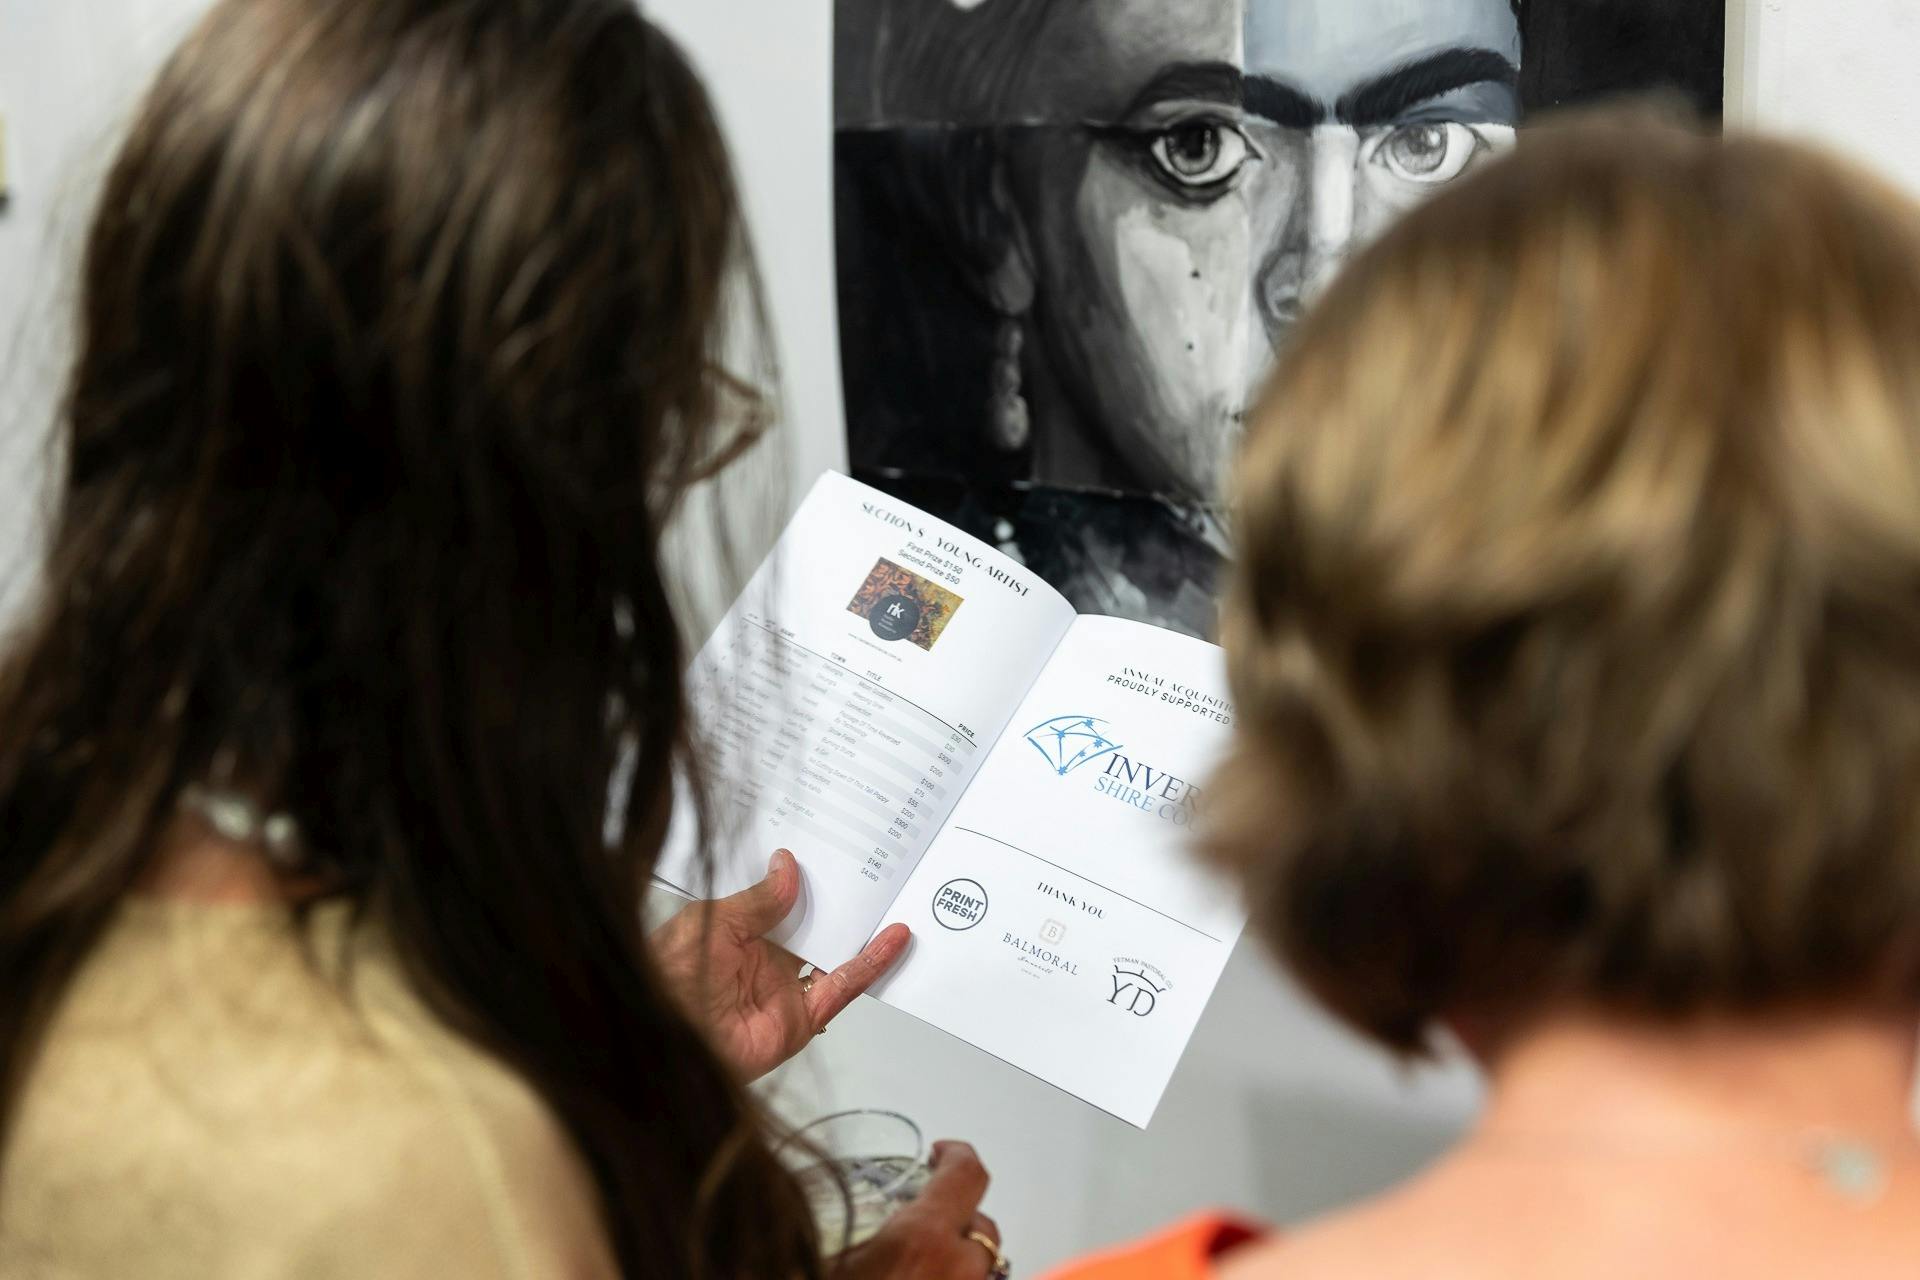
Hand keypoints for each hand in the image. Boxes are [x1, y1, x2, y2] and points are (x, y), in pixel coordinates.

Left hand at [651, 849, 909, 1080]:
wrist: (662, 1037)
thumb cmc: (668, 980)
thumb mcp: (711, 922)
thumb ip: (758, 900)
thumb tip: (788, 867)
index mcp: (736, 935)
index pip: (781, 902)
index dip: (806, 879)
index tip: (835, 851)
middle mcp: (763, 962)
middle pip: (814, 927)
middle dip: (841, 901)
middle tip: (877, 867)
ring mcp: (783, 991)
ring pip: (835, 956)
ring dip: (864, 931)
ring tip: (897, 898)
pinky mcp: (800, 1020)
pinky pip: (841, 988)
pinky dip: (870, 964)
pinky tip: (891, 940)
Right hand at [837, 1142, 1004, 1278]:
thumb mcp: (831, 1263)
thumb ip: (840, 1223)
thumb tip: (817, 1208)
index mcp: (922, 1240)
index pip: (966, 1173)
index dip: (956, 1153)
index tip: (941, 1153)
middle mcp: (958, 1269)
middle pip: (981, 1223)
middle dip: (955, 1219)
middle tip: (918, 1225)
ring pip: (980, 1260)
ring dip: (956, 1254)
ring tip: (916, 1263)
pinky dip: (954, 1277)